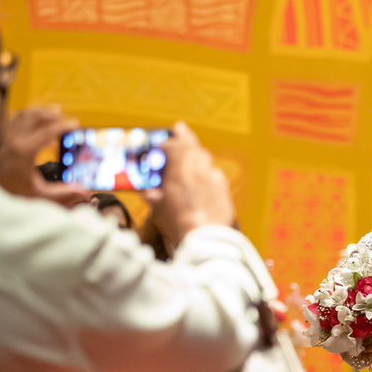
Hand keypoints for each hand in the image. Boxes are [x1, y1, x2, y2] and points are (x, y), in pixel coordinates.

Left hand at [0, 105, 89, 205]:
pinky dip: (29, 117)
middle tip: (66, 119)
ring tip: (54, 115)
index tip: (75, 124)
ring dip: (41, 113)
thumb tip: (83, 192)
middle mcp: (15, 141)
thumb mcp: (39, 194)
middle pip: (35, 117)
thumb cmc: (12, 192)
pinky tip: (37, 122)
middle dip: (53, 115)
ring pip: (25, 115)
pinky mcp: (6, 140)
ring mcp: (9, 138)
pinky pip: (16, 120)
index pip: (47, 130)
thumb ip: (62, 193)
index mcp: (24, 151)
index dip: (64, 125)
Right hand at [146, 123, 234, 245]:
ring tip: (190, 156)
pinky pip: (215, 178)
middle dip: (186, 139)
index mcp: (181, 170)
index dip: (167, 142)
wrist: (205, 242)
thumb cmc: (178, 225)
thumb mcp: (157, 208)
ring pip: (206, 162)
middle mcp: (200, 170)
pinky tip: (203, 181)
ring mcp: (215, 181)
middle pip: (194, 148)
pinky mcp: (225, 192)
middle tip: (181, 130)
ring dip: (197, 157)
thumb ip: (153, 194)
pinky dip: (207, 176)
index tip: (161, 142)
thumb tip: (147, 190)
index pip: (174, 146)